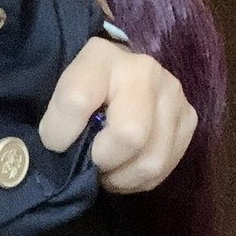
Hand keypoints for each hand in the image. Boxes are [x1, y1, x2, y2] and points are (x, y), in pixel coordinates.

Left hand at [37, 37, 197, 192]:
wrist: (112, 78)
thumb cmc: (77, 93)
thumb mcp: (54, 96)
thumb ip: (51, 122)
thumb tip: (47, 158)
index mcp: (100, 57)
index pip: (77, 101)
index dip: (59, 134)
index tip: (54, 142)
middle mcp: (143, 70)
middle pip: (130, 135)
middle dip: (103, 160)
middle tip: (91, 161)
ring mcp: (172, 93)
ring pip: (151, 159)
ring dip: (122, 176)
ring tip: (107, 168)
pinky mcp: (188, 117)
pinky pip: (166, 166)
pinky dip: (141, 178)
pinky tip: (126, 167)